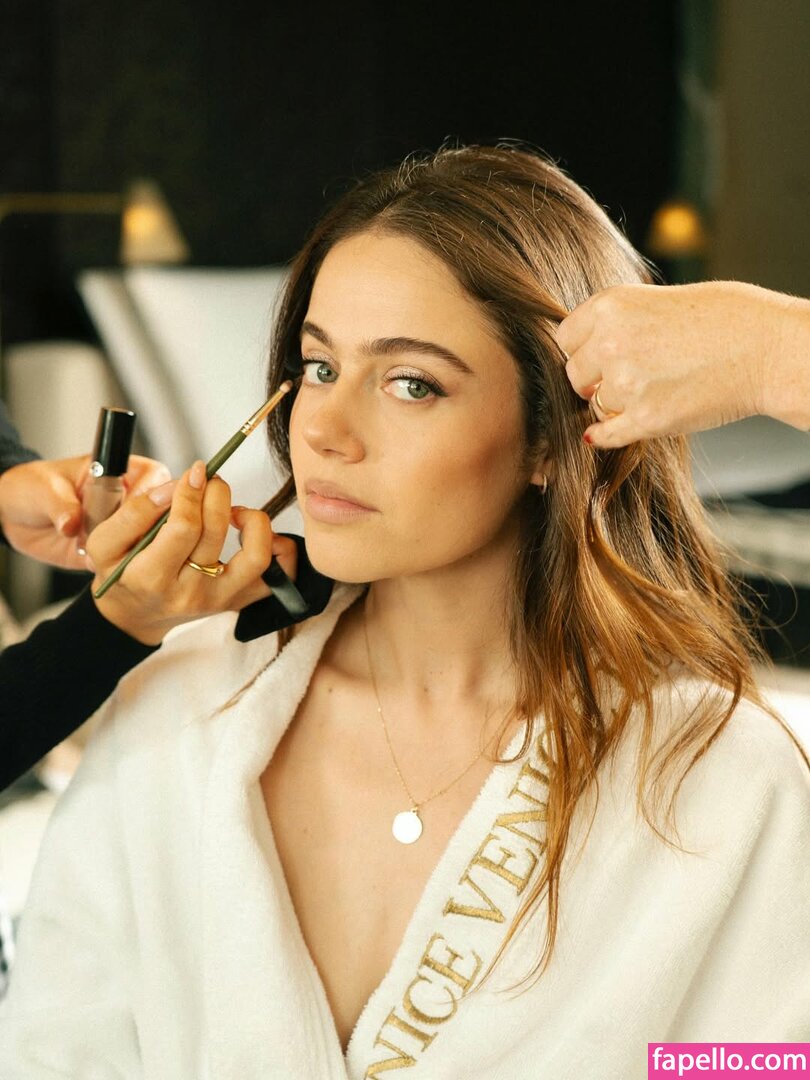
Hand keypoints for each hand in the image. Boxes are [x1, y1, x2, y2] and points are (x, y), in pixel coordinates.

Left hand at [0, 454, 170, 569]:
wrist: (15, 518)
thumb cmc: (30, 488)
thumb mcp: (42, 489)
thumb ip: (60, 504)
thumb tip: (72, 523)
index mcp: (118, 471)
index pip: (153, 478)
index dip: (153, 494)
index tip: (140, 510)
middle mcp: (126, 500)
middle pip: (160, 512)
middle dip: (147, 528)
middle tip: (123, 539)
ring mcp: (122, 527)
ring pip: (147, 540)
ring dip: (134, 550)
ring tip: (107, 555)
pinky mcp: (113, 552)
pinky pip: (128, 561)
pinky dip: (121, 568)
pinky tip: (106, 568)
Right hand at [87, 460, 296, 644]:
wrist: (135, 615)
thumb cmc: (121, 572)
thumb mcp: (104, 544)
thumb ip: (134, 512)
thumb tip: (174, 487)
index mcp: (152, 577)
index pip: (184, 528)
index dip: (191, 492)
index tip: (195, 471)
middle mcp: (190, 593)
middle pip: (217, 533)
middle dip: (217, 494)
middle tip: (210, 481)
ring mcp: (219, 600)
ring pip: (256, 556)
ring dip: (252, 520)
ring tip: (233, 510)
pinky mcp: (239, 601)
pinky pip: (278, 577)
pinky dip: (280, 549)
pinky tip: (255, 532)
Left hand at [556, 281, 802, 446]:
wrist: (767, 348)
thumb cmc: (723, 319)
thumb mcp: (657, 299)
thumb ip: (616, 322)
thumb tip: (582, 350)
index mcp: (610, 306)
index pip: (566, 338)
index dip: (583, 349)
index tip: (600, 354)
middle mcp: (611, 343)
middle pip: (574, 374)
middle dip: (595, 378)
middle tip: (629, 374)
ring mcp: (626, 384)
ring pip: (595, 404)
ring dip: (614, 404)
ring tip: (653, 388)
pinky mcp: (645, 419)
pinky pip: (606, 435)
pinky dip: (606, 435)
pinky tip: (612, 429)